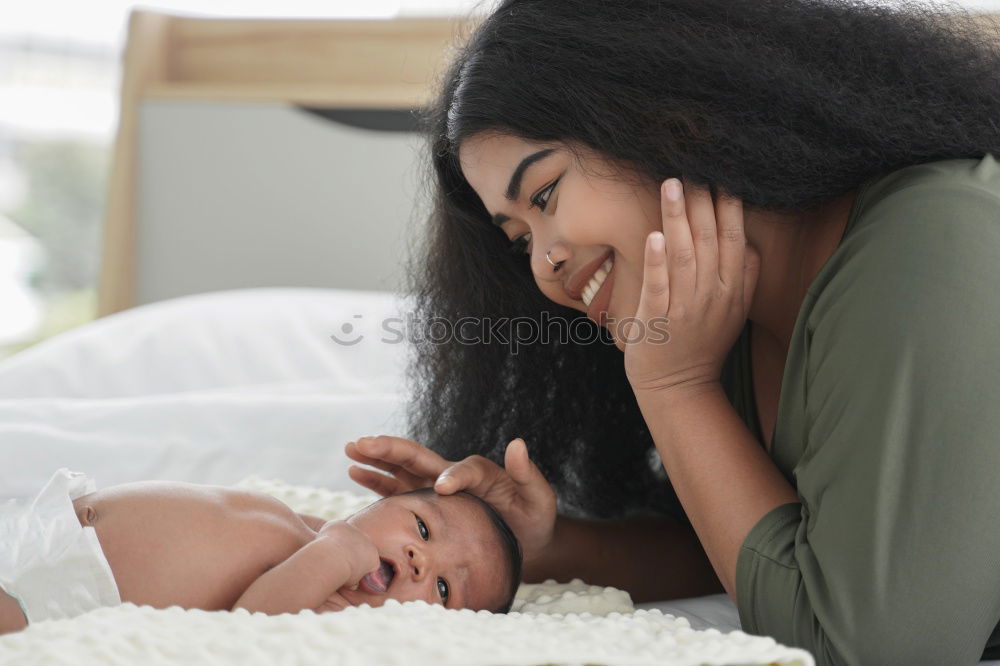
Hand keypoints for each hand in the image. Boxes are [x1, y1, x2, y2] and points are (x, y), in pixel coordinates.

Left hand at [317, 520, 379, 586]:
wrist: (332, 558)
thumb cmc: (343, 574)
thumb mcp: (351, 583)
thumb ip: (354, 581)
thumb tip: (352, 585)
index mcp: (373, 556)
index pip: (371, 560)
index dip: (362, 566)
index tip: (352, 571)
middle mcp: (367, 540)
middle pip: (361, 545)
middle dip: (353, 551)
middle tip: (340, 560)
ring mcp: (354, 530)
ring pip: (349, 535)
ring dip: (342, 541)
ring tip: (330, 551)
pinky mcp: (341, 524)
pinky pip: (336, 527)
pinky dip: (330, 533)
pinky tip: (323, 541)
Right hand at [345, 435, 557, 560]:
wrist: (525, 542)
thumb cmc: (533, 519)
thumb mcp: (539, 498)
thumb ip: (527, 474)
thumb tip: (518, 443)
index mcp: (477, 473)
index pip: (460, 469)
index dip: (453, 476)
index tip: (444, 488)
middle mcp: (451, 476)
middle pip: (417, 457)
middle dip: (390, 449)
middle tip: (362, 442)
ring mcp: (434, 490)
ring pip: (400, 471)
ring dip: (376, 460)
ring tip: (351, 448)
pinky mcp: (425, 507)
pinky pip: (396, 492)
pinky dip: (376, 482)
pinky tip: (354, 472)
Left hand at [623, 177, 760, 395]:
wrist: (679, 388)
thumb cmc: (702, 342)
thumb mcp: (734, 310)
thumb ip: (746, 276)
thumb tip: (752, 241)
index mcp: (733, 289)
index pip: (735, 238)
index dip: (729, 205)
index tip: (721, 172)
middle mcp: (714, 296)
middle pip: (711, 240)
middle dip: (702, 201)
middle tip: (693, 165)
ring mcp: (686, 309)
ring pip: (685, 256)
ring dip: (678, 218)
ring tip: (672, 184)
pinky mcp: (658, 321)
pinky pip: (660, 287)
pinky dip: (658, 262)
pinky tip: (655, 236)